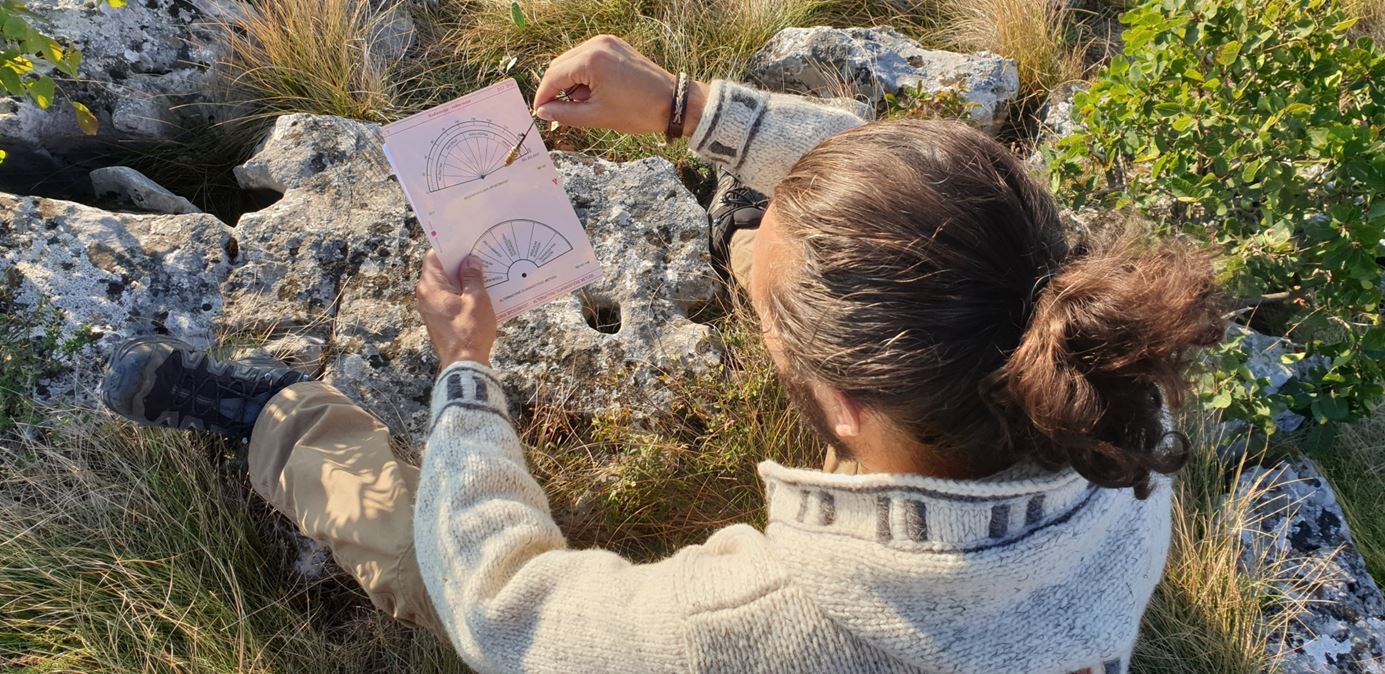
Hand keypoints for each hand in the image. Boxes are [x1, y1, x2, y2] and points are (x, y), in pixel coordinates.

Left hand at [415, 251, 496, 370]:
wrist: (464, 365)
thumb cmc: (469, 331)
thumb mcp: (476, 299)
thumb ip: (473, 277)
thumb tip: (471, 262)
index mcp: (430, 287)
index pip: (434, 257)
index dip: (451, 248)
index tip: (468, 244)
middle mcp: (425, 296)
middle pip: (441, 271)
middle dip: (460, 264)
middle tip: (481, 257)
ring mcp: (430, 309)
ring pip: (447, 286)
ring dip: (463, 280)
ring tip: (484, 275)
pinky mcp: (438, 319)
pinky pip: (449, 299)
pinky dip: (462, 294)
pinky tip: (480, 294)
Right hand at [533, 35, 708, 136]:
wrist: (673, 102)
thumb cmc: (638, 111)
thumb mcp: (596, 116)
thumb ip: (564, 114)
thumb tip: (543, 113)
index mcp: (591, 60)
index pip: (553, 76)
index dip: (543, 97)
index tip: (539, 113)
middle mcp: (596, 44)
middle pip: (560, 65)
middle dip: (554, 89)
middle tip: (555, 112)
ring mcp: (607, 42)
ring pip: (572, 61)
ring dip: (569, 82)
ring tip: (580, 104)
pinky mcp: (615, 45)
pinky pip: (588, 58)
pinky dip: (583, 75)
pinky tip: (591, 93)